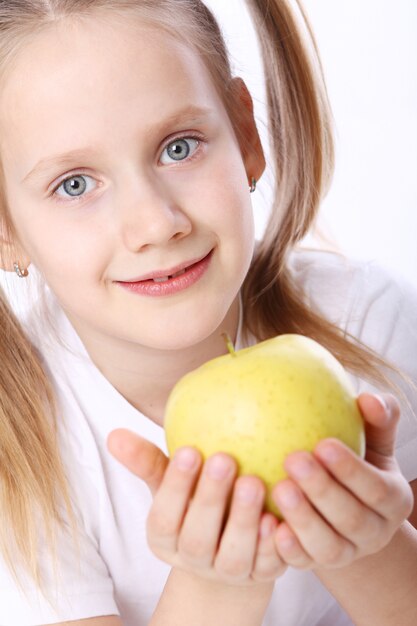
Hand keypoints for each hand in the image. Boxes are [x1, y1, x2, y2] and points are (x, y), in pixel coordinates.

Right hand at [107, 430, 286, 585]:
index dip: (176, 487)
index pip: (163, 517)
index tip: (190, 451)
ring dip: (244, 520)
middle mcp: (193, 560)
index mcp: (164, 538)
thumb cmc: (193, 501)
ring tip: (254, 481)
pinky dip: (273, 545)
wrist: (228, 544)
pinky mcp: (260, 576)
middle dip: (210, 499)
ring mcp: (227, 573)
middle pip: (196, 538)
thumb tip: (115, 435)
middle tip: (225, 459)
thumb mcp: (169, 481)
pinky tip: (279, 517)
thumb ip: (147, 461)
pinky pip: (268, 565)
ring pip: (233, 555)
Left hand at [271, 392, 413, 569]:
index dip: (351, 470)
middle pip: (351, 518)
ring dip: (303, 519)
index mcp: (392, 500)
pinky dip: (285, 548)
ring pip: (327, 546)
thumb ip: (377, 418)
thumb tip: (367, 399)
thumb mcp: (372, 438)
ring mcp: (345, 553)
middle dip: (322, 490)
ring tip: (279, 489)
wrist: (339, 506)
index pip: (377, 489)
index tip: (323, 444)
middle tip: (293, 459)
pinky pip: (300, 562)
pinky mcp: (315, 564)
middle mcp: (374, 532)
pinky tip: (265, 523)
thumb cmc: (355, 458)